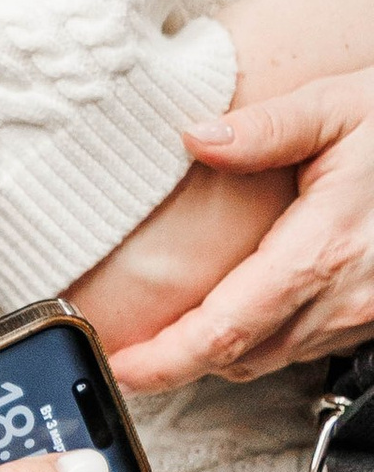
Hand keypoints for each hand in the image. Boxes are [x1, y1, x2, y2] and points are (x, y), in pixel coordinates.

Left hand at [113, 74, 373, 388]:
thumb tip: (195, 137)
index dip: (169, 356)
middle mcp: (347, 294)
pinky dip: (260, 340)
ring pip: (273, 357)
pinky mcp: (373, 315)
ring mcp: (365, 312)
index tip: (123, 366)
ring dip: (219, 354)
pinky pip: (305, 345)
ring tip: (165, 338)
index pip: (229, 325)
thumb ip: (265, 127)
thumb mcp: (336, 105)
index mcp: (324, 247)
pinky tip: (231, 316)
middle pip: (244, 356)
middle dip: (179, 362)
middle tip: (124, 356)